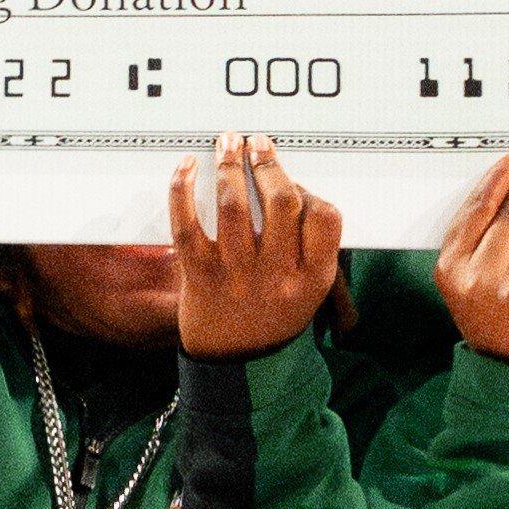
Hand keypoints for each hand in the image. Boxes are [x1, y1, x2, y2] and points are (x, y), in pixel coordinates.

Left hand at [170, 135, 342, 356]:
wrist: (236, 365)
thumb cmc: (273, 317)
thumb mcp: (309, 291)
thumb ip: (309, 247)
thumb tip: (289, 186)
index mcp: (312, 278)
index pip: (325, 218)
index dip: (308, 190)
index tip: (293, 182)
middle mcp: (277, 275)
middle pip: (281, 202)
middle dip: (267, 164)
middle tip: (256, 145)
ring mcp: (237, 275)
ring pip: (233, 205)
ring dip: (229, 165)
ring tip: (228, 144)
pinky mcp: (200, 275)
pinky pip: (187, 224)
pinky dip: (183, 189)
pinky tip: (185, 168)